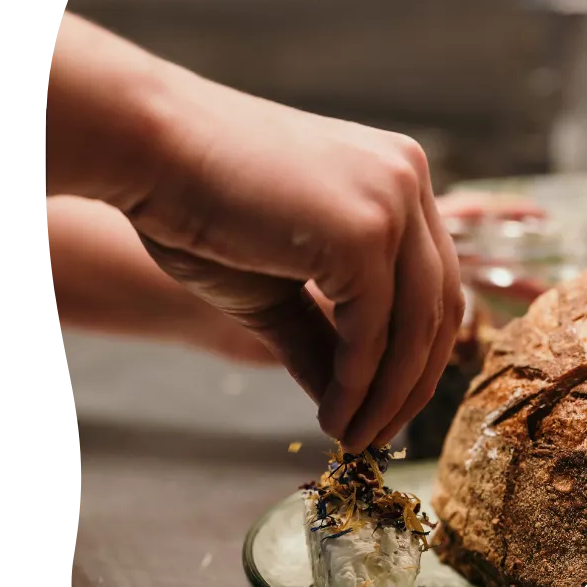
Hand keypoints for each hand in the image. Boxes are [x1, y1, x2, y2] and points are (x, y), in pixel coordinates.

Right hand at [118, 62, 463, 452]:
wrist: (146, 149)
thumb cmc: (199, 206)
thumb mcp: (277, 286)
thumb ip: (323, 339)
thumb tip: (353, 404)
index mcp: (397, 176)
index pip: (434, 279)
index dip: (418, 352)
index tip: (387, 404)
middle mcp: (408, 178)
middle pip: (441, 305)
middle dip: (413, 385)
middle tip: (379, 437)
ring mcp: (393, 200)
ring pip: (417, 325)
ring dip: (387, 397)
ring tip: (354, 438)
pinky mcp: (366, 232)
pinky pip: (376, 330)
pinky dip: (359, 385)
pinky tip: (335, 417)